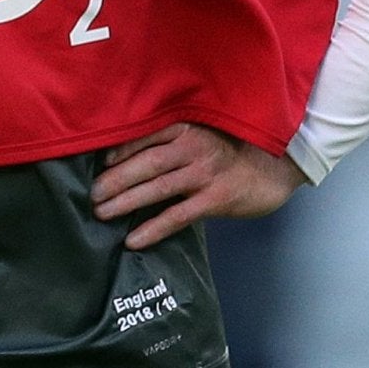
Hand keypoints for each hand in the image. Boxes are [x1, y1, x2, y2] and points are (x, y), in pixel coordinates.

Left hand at [91, 122, 304, 249]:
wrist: (277, 169)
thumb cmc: (236, 153)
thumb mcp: (206, 135)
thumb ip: (176, 140)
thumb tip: (133, 156)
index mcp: (190, 127)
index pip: (146, 136)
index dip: (119, 150)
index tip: (97, 163)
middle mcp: (195, 147)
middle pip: (146, 163)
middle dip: (115, 179)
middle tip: (91, 194)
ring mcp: (206, 173)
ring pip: (157, 188)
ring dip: (126, 201)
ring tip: (102, 213)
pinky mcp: (215, 199)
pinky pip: (177, 215)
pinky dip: (153, 228)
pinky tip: (134, 239)